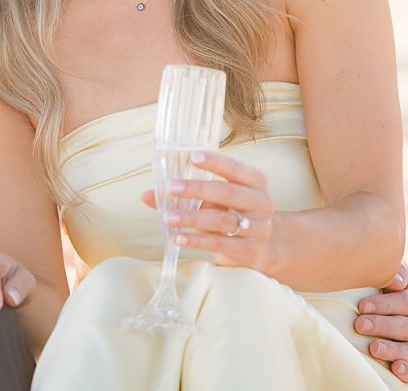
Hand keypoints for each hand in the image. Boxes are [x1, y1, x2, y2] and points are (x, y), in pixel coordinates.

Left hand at [142, 150, 277, 272]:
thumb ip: (184, 195)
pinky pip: (220, 243)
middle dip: (197, 189)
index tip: (192, 157)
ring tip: (168, 217)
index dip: (215, 161)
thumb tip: (146, 195)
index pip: (235, 168)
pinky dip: (197, 240)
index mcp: (256, 182)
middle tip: (171, 187)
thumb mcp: (214, 199)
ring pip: (221, 220)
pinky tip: (178, 237)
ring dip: (191, 218)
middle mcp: (262, 203)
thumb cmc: (231, 213)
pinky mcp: (249, 250)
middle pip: (227, 193)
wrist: (260, 247)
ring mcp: (259, 228)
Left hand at [355, 262, 407, 384]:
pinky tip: (394, 369)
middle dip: (384, 326)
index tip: (362, 306)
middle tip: (359, 324)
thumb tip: (397, 281)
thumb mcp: (392, 275)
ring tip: (372, 348)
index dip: (386, 305)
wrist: (386, 310)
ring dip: (393, 350)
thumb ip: (396, 271)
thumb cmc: (387, 288)